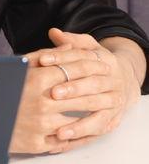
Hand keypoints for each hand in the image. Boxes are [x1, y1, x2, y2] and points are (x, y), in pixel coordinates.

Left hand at [10, 27, 140, 154]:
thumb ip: (71, 41)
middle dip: (71, 87)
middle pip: (91, 82)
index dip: (60, 57)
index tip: (42, 59)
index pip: (81, 57)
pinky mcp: (112, 118)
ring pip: (95, 106)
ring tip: (56, 120)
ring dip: (76, 113)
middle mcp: (112, 79)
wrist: (125, 81)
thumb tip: (54, 32)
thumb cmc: (96, 63)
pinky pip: (97, 127)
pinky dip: (80, 131)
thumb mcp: (88, 48)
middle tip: (53, 93)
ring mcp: (114, 100)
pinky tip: (63, 134)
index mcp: (103, 59)